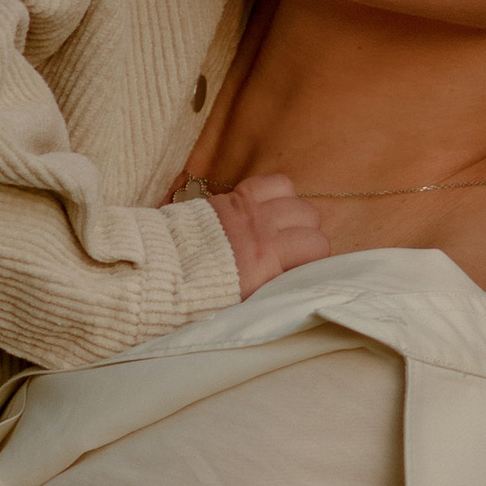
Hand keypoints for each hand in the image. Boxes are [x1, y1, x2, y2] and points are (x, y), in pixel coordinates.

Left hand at [212, 170, 330, 297]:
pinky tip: (272, 209)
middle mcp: (262, 230)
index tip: (303, 269)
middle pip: (311, 218)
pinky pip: (275, 183)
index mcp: (267, 260)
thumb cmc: (207, 295)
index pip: (319, 246)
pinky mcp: (237, 197)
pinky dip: (280, 193)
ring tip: (282, 230)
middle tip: (292, 251)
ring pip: (297, 199)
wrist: (167, 274)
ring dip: (295, 215)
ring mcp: (250, 210)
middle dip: (307, 234)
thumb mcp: (247, 302)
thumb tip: (304, 283)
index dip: (316, 258)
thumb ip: (278, 289)